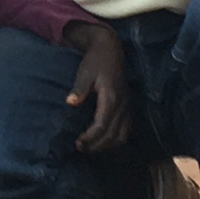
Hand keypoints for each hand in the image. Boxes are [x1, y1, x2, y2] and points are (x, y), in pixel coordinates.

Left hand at [66, 23, 130, 152]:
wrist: (111, 50)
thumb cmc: (95, 62)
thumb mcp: (84, 73)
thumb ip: (79, 89)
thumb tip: (71, 103)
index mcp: (111, 98)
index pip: (102, 125)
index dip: (90, 138)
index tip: (77, 143)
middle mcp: (122, 105)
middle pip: (113, 135)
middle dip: (97, 146)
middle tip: (80, 148)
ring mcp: (127, 107)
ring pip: (122, 136)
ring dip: (107, 146)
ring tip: (90, 148)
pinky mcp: (128, 108)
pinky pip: (126, 131)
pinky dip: (115, 140)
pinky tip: (103, 142)